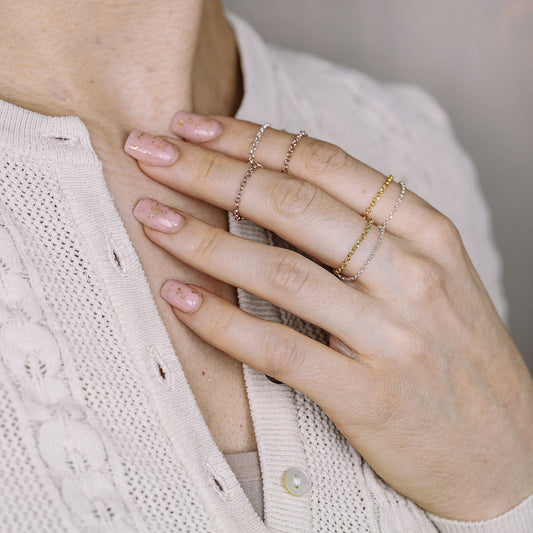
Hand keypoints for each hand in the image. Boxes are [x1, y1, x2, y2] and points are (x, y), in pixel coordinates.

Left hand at [124, 116, 532, 520]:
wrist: (504, 450)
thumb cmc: (455, 353)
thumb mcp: (430, 273)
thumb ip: (369, 231)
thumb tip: (284, 189)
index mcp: (426, 232)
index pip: (324, 164)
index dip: (250, 140)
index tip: (193, 127)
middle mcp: (410, 273)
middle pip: (293, 204)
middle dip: (211, 173)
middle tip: (152, 153)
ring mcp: (390, 335)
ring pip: (281, 271)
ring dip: (205, 240)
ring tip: (152, 217)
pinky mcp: (367, 396)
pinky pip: (280, 349)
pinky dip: (222, 323)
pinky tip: (180, 298)